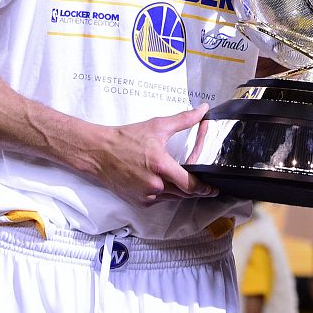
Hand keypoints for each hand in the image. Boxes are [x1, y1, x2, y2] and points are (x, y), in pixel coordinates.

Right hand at [93, 104, 217, 206]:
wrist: (100, 152)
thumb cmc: (126, 138)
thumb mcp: (157, 126)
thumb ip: (184, 119)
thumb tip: (202, 110)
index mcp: (161, 166)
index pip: (190, 184)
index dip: (204, 188)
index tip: (213, 189)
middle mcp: (154, 185)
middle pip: (184, 193)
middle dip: (194, 188)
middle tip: (202, 183)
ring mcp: (146, 195)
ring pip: (172, 197)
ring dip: (179, 190)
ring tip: (180, 178)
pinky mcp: (139, 202)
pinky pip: (159, 200)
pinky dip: (164, 192)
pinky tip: (161, 180)